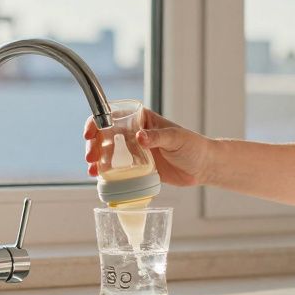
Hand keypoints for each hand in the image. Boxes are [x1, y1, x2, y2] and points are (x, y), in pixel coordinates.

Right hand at [83, 108, 211, 186]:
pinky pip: (118, 169)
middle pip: (106, 136)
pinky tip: (100, 178)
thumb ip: (157, 137)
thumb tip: (140, 136)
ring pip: (109, 153)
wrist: (203, 167)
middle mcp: (135, 134)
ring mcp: (135, 152)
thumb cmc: (193, 146)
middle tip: (90, 158)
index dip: (98, 121)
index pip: (114, 116)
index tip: (90, 133)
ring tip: (92, 171)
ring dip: (97, 160)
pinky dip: (107, 173)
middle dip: (94, 145)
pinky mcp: (138, 168)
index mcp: (142, 120)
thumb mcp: (176, 138)